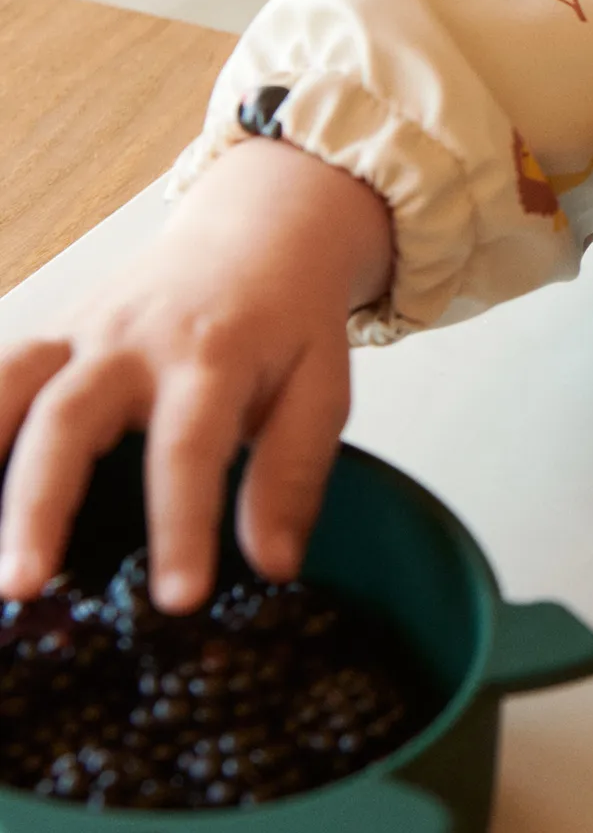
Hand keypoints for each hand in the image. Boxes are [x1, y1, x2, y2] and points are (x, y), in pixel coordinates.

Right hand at [0, 139, 393, 612]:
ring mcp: (81, 332)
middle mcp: (133, 339)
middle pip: (68, 417)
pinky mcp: (51, 333)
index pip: (190, 447)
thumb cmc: (289, 322)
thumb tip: (274, 566)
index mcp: (212, 354)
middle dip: (40, 504)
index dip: (182, 526)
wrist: (258, 232)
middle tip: (20, 584)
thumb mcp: (321, 386)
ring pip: (10, 385)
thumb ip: (293, 471)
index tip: (178, 600)